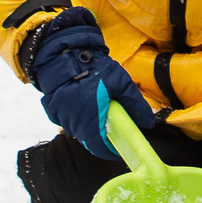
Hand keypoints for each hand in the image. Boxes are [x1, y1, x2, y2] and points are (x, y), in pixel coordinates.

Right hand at [25, 9, 156, 159]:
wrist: (64, 53)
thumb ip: (136, 105)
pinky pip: (69, 119)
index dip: (112, 149)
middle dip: (102, 131)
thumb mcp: (122, 83)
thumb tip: (148, 122)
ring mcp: (62, 118)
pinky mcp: (53, 111)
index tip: (120, 144)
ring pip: (80, 128)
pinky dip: (77, 113)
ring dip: (89, 122)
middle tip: (111, 116)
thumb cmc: (93, 67)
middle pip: (91, 139)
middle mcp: (74, 124)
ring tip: (96, 101)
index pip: (102, 149)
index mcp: (91, 121)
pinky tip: (82, 98)